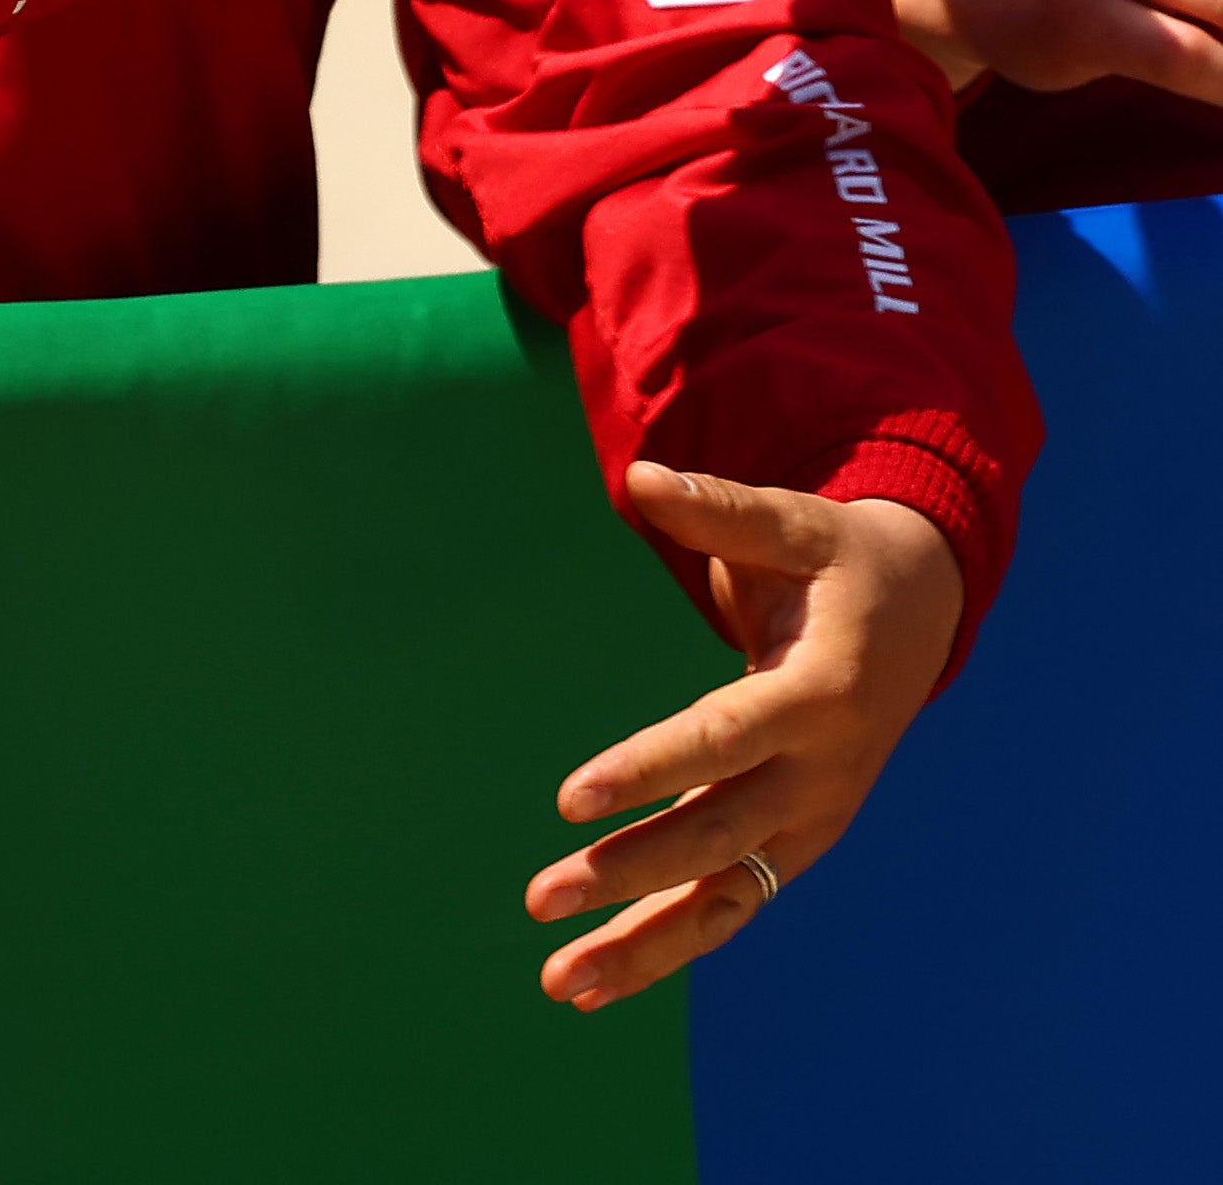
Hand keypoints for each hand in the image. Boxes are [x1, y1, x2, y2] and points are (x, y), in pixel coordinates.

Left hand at [527, 466, 961, 1008]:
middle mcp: (823, 772)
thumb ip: (721, 508)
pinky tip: (596, 980)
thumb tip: (641, 478)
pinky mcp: (797, 844)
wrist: (922, 619)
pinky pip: (731, 905)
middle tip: (540, 896)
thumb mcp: (796, 524)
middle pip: (717, 836)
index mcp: (821, 693)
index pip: (723, 740)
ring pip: (727, 898)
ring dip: (646, 946)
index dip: (649, 769)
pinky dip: (670, 945)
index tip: (570, 800)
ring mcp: (813, 819)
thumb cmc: (839, 562)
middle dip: (629, 873)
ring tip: (561, 985)